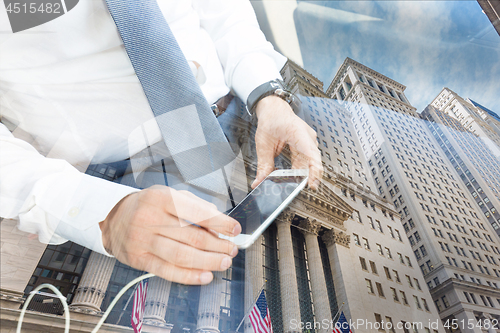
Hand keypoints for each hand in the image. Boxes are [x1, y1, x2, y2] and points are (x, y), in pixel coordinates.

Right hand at [99, 185, 240, 284]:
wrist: (112, 218)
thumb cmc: (147, 206)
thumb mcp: (169, 194)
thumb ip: (195, 205)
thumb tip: (218, 223)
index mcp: (160, 198)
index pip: (197, 213)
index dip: (220, 223)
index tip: (235, 229)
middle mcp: (150, 219)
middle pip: (192, 237)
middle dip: (218, 245)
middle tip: (232, 249)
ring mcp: (143, 241)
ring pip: (182, 256)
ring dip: (208, 261)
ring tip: (224, 262)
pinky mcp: (139, 259)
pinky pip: (168, 271)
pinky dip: (189, 276)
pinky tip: (205, 275)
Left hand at [252, 95, 322, 189]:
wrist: (274, 109)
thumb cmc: (272, 120)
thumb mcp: (263, 144)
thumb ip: (263, 165)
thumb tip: (259, 182)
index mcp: (299, 133)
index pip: (312, 155)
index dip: (314, 172)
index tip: (312, 184)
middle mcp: (308, 138)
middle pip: (313, 162)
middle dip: (308, 178)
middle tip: (298, 190)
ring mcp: (309, 142)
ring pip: (310, 164)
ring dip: (302, 175)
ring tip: (293, 185)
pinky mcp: (306, 147)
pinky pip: (305, 162)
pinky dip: (299, 170)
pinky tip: (293, 177)